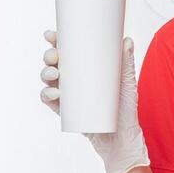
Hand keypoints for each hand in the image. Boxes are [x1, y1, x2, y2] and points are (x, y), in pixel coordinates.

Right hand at [41, 29, 149, 172]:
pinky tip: (53, 93)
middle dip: (49, 57)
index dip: (55, 41)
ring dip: (46, 74)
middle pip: (53, 63)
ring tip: (55, 75)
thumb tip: (127, 40)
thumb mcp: (126, 84)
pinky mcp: (65, 111)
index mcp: (84, 68)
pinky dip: (47, 96)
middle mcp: (72, 80)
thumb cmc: (124, 108)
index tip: (51, 35)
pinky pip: (49, 102)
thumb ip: (127, 63)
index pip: (66, 51)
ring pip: (48, 80)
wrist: (121, 137)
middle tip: (55, 57)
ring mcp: (67, 96)